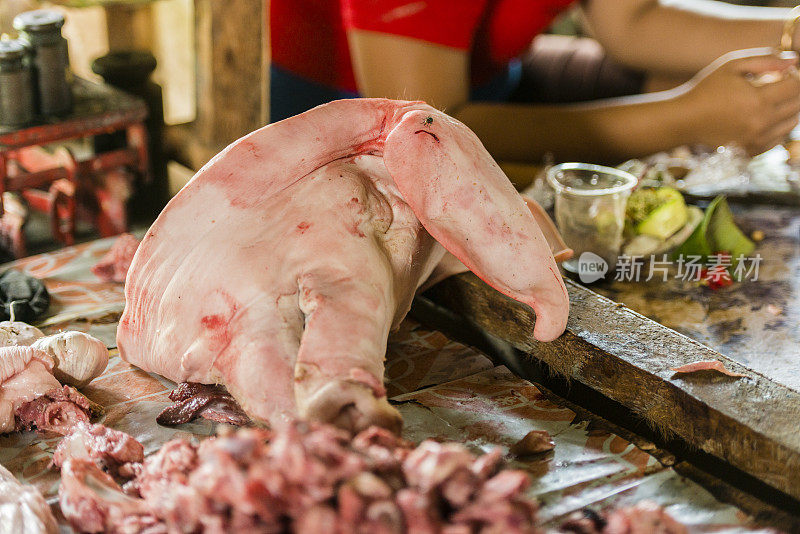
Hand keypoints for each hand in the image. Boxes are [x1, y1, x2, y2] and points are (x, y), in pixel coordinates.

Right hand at [677, 48, 799, 154]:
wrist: (684, 122)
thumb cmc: (705, 90)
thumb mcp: (731, 67)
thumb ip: (765, 61)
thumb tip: (794, 62)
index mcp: (758, 100)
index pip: (797, 87)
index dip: (795, 77)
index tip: (786, 74)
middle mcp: (761, 123)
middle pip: (797, 105)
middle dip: (793, 92)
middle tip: (779, 86)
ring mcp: (757, 140)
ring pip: (792, 123)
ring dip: (788, 110)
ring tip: (770, 101)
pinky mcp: (752, 151)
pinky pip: (779, 138)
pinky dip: (778, 126)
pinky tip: (762, 117)